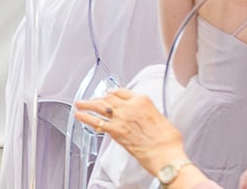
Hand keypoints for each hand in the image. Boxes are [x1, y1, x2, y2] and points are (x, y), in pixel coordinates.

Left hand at [73, 90, 191, 182]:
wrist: (166, 155)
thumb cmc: (168, 141)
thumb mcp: (161, 118)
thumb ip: (148, 113)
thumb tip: (145, 117)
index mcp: (143, 101)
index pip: (122, 91)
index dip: (112, 93)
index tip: (108, 94)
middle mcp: (130, 107)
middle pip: (108, 98)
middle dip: (98, 98)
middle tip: (91, 100)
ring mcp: (121, 118)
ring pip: (100, 106)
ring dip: (87, 104)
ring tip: (79, 103)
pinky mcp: (115, 131)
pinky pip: (97, 122)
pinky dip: (85, 117)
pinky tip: (79, 116)